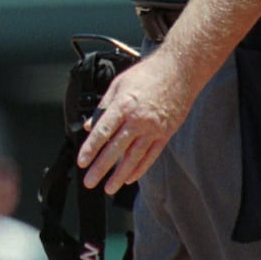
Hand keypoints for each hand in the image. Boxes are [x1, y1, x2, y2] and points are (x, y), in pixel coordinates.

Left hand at [76, 50, 196, 193]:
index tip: (82, 162)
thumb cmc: (147, 74)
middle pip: (116, 149)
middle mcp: (137, 120)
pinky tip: (129, 177)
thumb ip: (103, 107)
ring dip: (120, 175)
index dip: (91, 149)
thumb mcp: (118, 84)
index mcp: (123, 106)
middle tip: (90, 181)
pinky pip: (151, 156)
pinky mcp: (165, 134)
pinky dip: (139, 168)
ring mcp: (153, 129)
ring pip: (133, 157)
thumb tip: (90, 125)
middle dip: (101, 167)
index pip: (103, 132)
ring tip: (109, 188)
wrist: (179, 72)